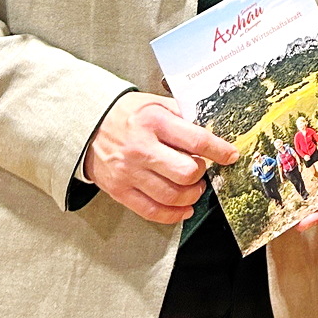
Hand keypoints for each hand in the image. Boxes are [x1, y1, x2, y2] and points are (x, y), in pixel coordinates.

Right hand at [83, 92, 237, 222]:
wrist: (86, 126)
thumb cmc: (127, 114)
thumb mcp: (155, 103)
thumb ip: (183, 115)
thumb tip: (213, 130)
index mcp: (154, 122)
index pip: (196, 140)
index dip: (220, 151)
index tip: (231, 155)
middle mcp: (141, 149)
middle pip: (186, 172)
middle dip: (201, 174)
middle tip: (202, 170)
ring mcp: (129, 172)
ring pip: (171, 195)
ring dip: (191, 195)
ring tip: (194, 188)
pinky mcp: (119, 190)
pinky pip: (151, 210)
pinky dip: (173, 214)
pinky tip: (183, 208)